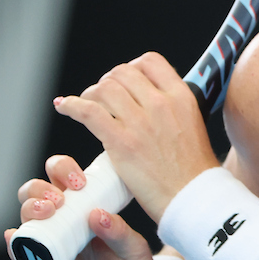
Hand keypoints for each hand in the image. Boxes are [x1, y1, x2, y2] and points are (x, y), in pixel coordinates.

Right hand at [5, 155, 161, 259]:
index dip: (63, 172)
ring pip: (26, 224)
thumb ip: (120, 235)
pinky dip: (17, 249)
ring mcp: (50, 254)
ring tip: (46, 212)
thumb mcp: (138, 254)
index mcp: (86, 214)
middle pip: (35, 197)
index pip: (64, 181)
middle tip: (58, 200)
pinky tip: (17, 238)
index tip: (80, 181)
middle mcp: (63, 229)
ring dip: (28, 212)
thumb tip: (96, 214)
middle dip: (39, 190)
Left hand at [52, 52, 220, 220]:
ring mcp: (141, 122)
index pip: (150, 62)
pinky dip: (71, 106)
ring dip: (90, 94)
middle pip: (122, 73)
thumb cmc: (193, 169)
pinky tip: (64, 107)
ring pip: (104, 88)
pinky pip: (88, 112)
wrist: (193, 198)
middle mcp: (161, 104)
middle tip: (103, 97)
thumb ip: (173, 109)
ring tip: (86, 105)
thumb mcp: (193, 125)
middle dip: (108, 82)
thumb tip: (151, 100)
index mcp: (182, 97)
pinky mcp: (122, 142)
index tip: (125, 82)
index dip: (132, 68)